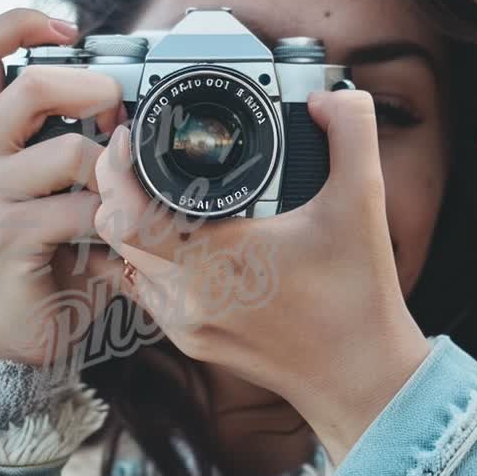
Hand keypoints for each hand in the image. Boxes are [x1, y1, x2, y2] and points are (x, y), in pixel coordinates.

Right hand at [0, 7, 129, 371]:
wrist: (27, 328)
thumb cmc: (54, 247)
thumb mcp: (63, 178)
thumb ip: (83, 133)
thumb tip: (127, 102)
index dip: (18, 23)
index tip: (69, 31)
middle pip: (31, 84)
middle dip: (96, 91)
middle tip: (123, 116)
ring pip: (72, 149)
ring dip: (117, 174)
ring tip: (123, 199)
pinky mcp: (9, 234)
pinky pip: (84, 209)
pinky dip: (117, 222)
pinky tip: (113, 239)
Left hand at [92, 87, 429, 465]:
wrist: (360, 380)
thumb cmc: (359, 300)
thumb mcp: (364, 203)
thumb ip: (352, 133)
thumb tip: (331, 95)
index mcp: (216, 261)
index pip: (125, 215)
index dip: (114, 169)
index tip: (129, 137)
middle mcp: (187, 297)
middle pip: (112, 233)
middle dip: (116, 186)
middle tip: (135, 152)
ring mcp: (183, 323)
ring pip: (123, 262)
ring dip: (126, 223)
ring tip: (148, 187)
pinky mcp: (189, 340)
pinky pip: (144, 288)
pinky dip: (144, 256)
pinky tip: (172, 235)